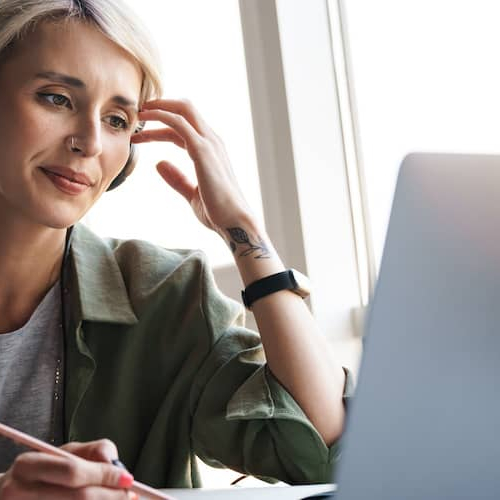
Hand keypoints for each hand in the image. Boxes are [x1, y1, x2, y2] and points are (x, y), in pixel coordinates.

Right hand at [0, 439, 135, 498]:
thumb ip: (93, 451)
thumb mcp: (64, 453)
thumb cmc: (44, 473)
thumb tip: (115, 464)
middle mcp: (19, 493)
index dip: (104, 476)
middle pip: (78, 499)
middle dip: (110, 496)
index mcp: (28, 466)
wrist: (9, 497)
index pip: (73, 472)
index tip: (128, 479)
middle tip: (129, 495)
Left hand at [131, 99, 256, 235]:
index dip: (161, 125)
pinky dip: (160, 116)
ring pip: (182, 110)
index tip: (141, 132)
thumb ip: (177, 179)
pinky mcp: (203, 150)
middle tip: (137, 112)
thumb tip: (159, 164)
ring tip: (136, 113)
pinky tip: (144, 120)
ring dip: (157, 108)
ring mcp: (209, 143)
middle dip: (160, 105)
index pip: (184, 127)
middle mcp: (212, 141)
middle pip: (185, 109)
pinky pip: (178, 123)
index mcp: (211, 150)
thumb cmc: (218, 211)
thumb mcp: (192, 193)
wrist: (234, 221)